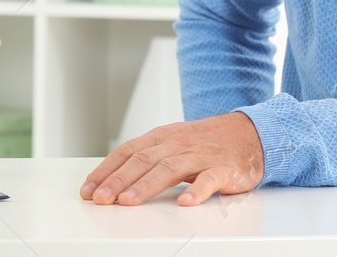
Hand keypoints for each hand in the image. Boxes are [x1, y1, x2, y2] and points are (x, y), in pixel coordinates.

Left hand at [80, 112, 263, 205]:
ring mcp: (199, 156)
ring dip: (146, 186)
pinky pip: (208, 180)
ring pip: (169, 169)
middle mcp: (176, 144)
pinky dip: (196, 191)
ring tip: (129, 201)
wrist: (248, 133)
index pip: (126, 152)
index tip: (88, 189)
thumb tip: (113, 178)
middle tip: (101, 199)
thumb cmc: (205, 142)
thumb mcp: (172, 143)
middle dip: (117, 181)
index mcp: (161, 138)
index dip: (105, 170)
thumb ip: (147, 158)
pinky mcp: (223, 169)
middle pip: (142, 161)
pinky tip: (185, 203)